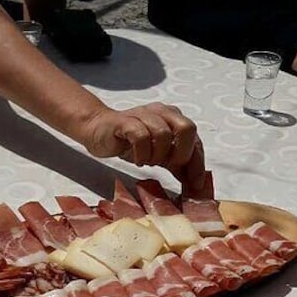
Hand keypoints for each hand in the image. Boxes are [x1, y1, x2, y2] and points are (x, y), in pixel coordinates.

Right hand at [81, 103, 205, 190]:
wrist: (98, 130)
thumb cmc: (131, 142)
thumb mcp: (159, 155)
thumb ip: (178, 165)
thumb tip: (196, 184)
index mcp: (174, 118)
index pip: (195, 140)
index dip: (198, 163)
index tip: (196, 184)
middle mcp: (162, 112)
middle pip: (187, 128)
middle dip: (181, 153)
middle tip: (169, 166)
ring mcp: (144, 114)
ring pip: (163, 134)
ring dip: (158, 155)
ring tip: (148, 162)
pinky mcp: (125, 122)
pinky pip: (141, 136)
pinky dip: (142, 153)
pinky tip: (138, 160)